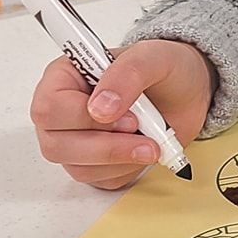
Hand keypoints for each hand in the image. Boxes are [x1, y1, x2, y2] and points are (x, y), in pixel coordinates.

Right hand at [29, 39, 215, 190]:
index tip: (126, 114)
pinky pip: (100, 180)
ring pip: (78, 168)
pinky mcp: (93, 164)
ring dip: (120, 159)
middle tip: (142, 133)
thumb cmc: (165, 69)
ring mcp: (74, 141)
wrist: (187, 92)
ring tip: (152, 142)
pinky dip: (126, 170)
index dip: (84, 117)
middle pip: (57, 145)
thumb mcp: (153, 57)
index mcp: (63, 78)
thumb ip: (126, 74)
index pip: (50, 108)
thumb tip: (100, 107)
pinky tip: (143, 149)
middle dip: (106, 145)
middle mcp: (61, 112)